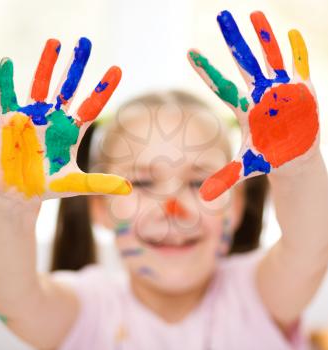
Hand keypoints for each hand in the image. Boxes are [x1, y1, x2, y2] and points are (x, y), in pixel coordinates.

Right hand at [0, 38, 131, 200]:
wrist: (19, 192)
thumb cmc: (48, 186)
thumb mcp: (77, 184)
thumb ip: (100, 183)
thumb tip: (129, 188)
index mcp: (72, 131)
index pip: (92, 105)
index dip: (103, 88)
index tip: (117, 69)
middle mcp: (54, 119)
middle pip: (69, 88)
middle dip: (76, 66)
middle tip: (85, 42)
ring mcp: (32, 117)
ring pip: (41, 85)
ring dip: (47, 65)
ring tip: (55, 42)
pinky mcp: (9, 120)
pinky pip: (7, 97)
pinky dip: (6, 81)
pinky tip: (8, 62)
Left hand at [188, 11, 318, 200]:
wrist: (294, 158)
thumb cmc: (268, 159)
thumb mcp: (246, 168)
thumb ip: (224, 178)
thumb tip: (202, 198)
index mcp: (244, 109)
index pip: (221, 86)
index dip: (206, 70)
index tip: (190, 52)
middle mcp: (260, 95)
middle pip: (244, 63)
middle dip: (235, 40)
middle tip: (221, 14)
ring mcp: (281, 91)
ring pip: (272, 58)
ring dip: (265, 38)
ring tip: (255, 13)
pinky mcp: (303, 92)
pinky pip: (301, 68)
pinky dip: (299, 53)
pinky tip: (294, 35)